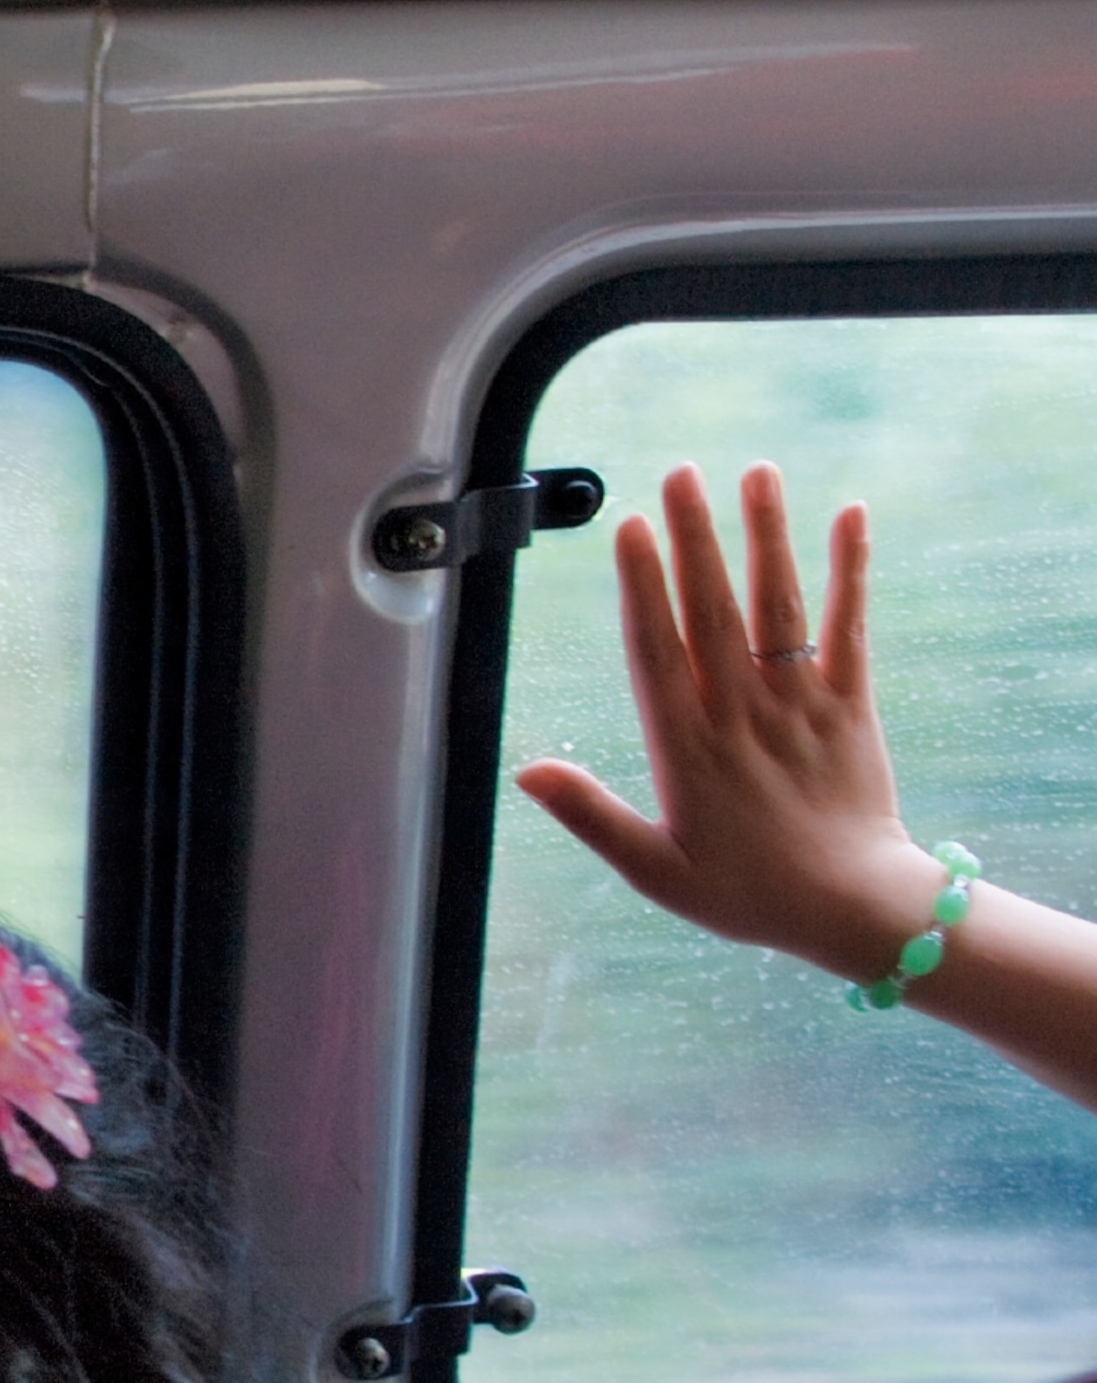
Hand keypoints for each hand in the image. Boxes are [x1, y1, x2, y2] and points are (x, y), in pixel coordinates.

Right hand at [515, 462, 948, 982]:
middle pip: (714, 610)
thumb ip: (591, 815)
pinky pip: (849, 627)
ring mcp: (800, 704)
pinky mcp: (851, 705)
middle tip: (680, 473)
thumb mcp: (654, 871)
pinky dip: (851, 570)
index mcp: (688, 748)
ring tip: (754, 472)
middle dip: (696, 538)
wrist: (855, 909)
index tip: (631, 528)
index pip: (658, 651)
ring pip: (778, 606)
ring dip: (765, 535)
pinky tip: (848, 514)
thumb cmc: (747, 895)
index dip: (644, 586)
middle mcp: (742, 713)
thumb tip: (526, 771)